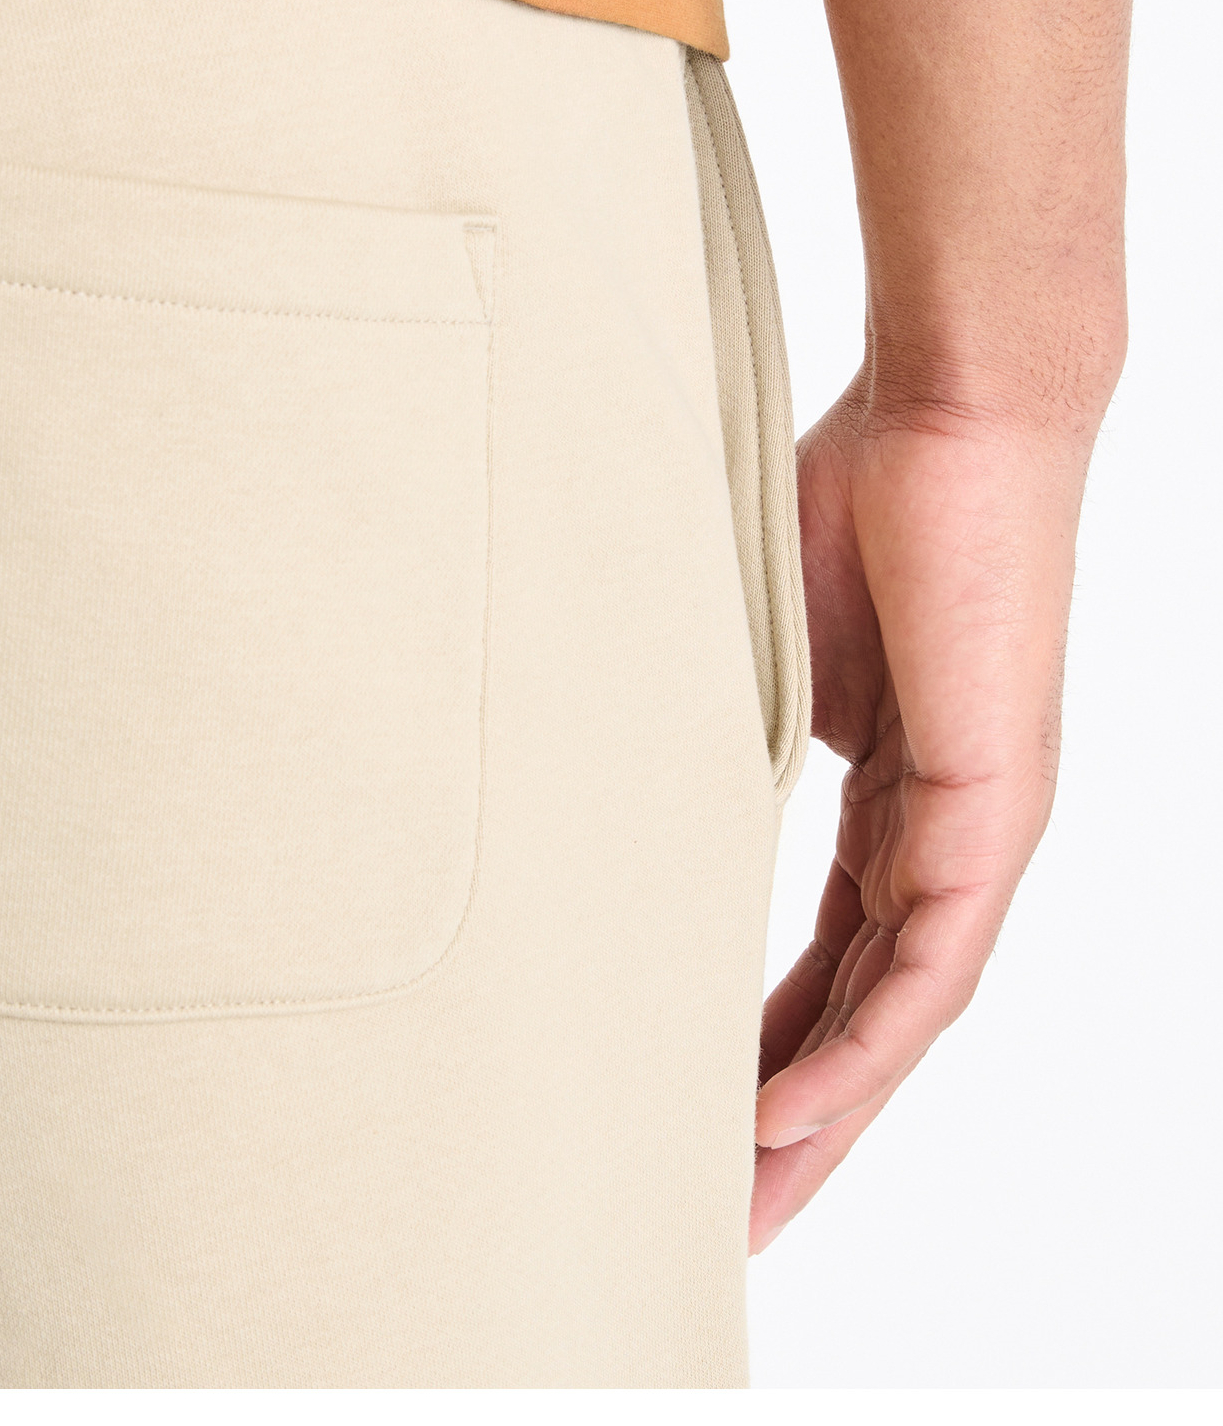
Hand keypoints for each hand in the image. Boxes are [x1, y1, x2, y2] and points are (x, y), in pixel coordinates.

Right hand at [748, 382, 1097, 1253]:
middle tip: (723, 1210)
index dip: (768, 1042)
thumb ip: (719, 725)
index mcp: (894, 792)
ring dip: (828, 1110)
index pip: (829, 950)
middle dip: (798, 1114)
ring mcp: (979, 822)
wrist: (952, 407)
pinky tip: (799, 1107)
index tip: (700, 1114)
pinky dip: (864, 1043)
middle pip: (870, 1007)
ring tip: (749, 1196)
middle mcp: (946, 828)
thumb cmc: (853, 489)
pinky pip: (932, 959)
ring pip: (904, 1008)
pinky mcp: (997, 804)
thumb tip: (620, 771)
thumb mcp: (759, 643)